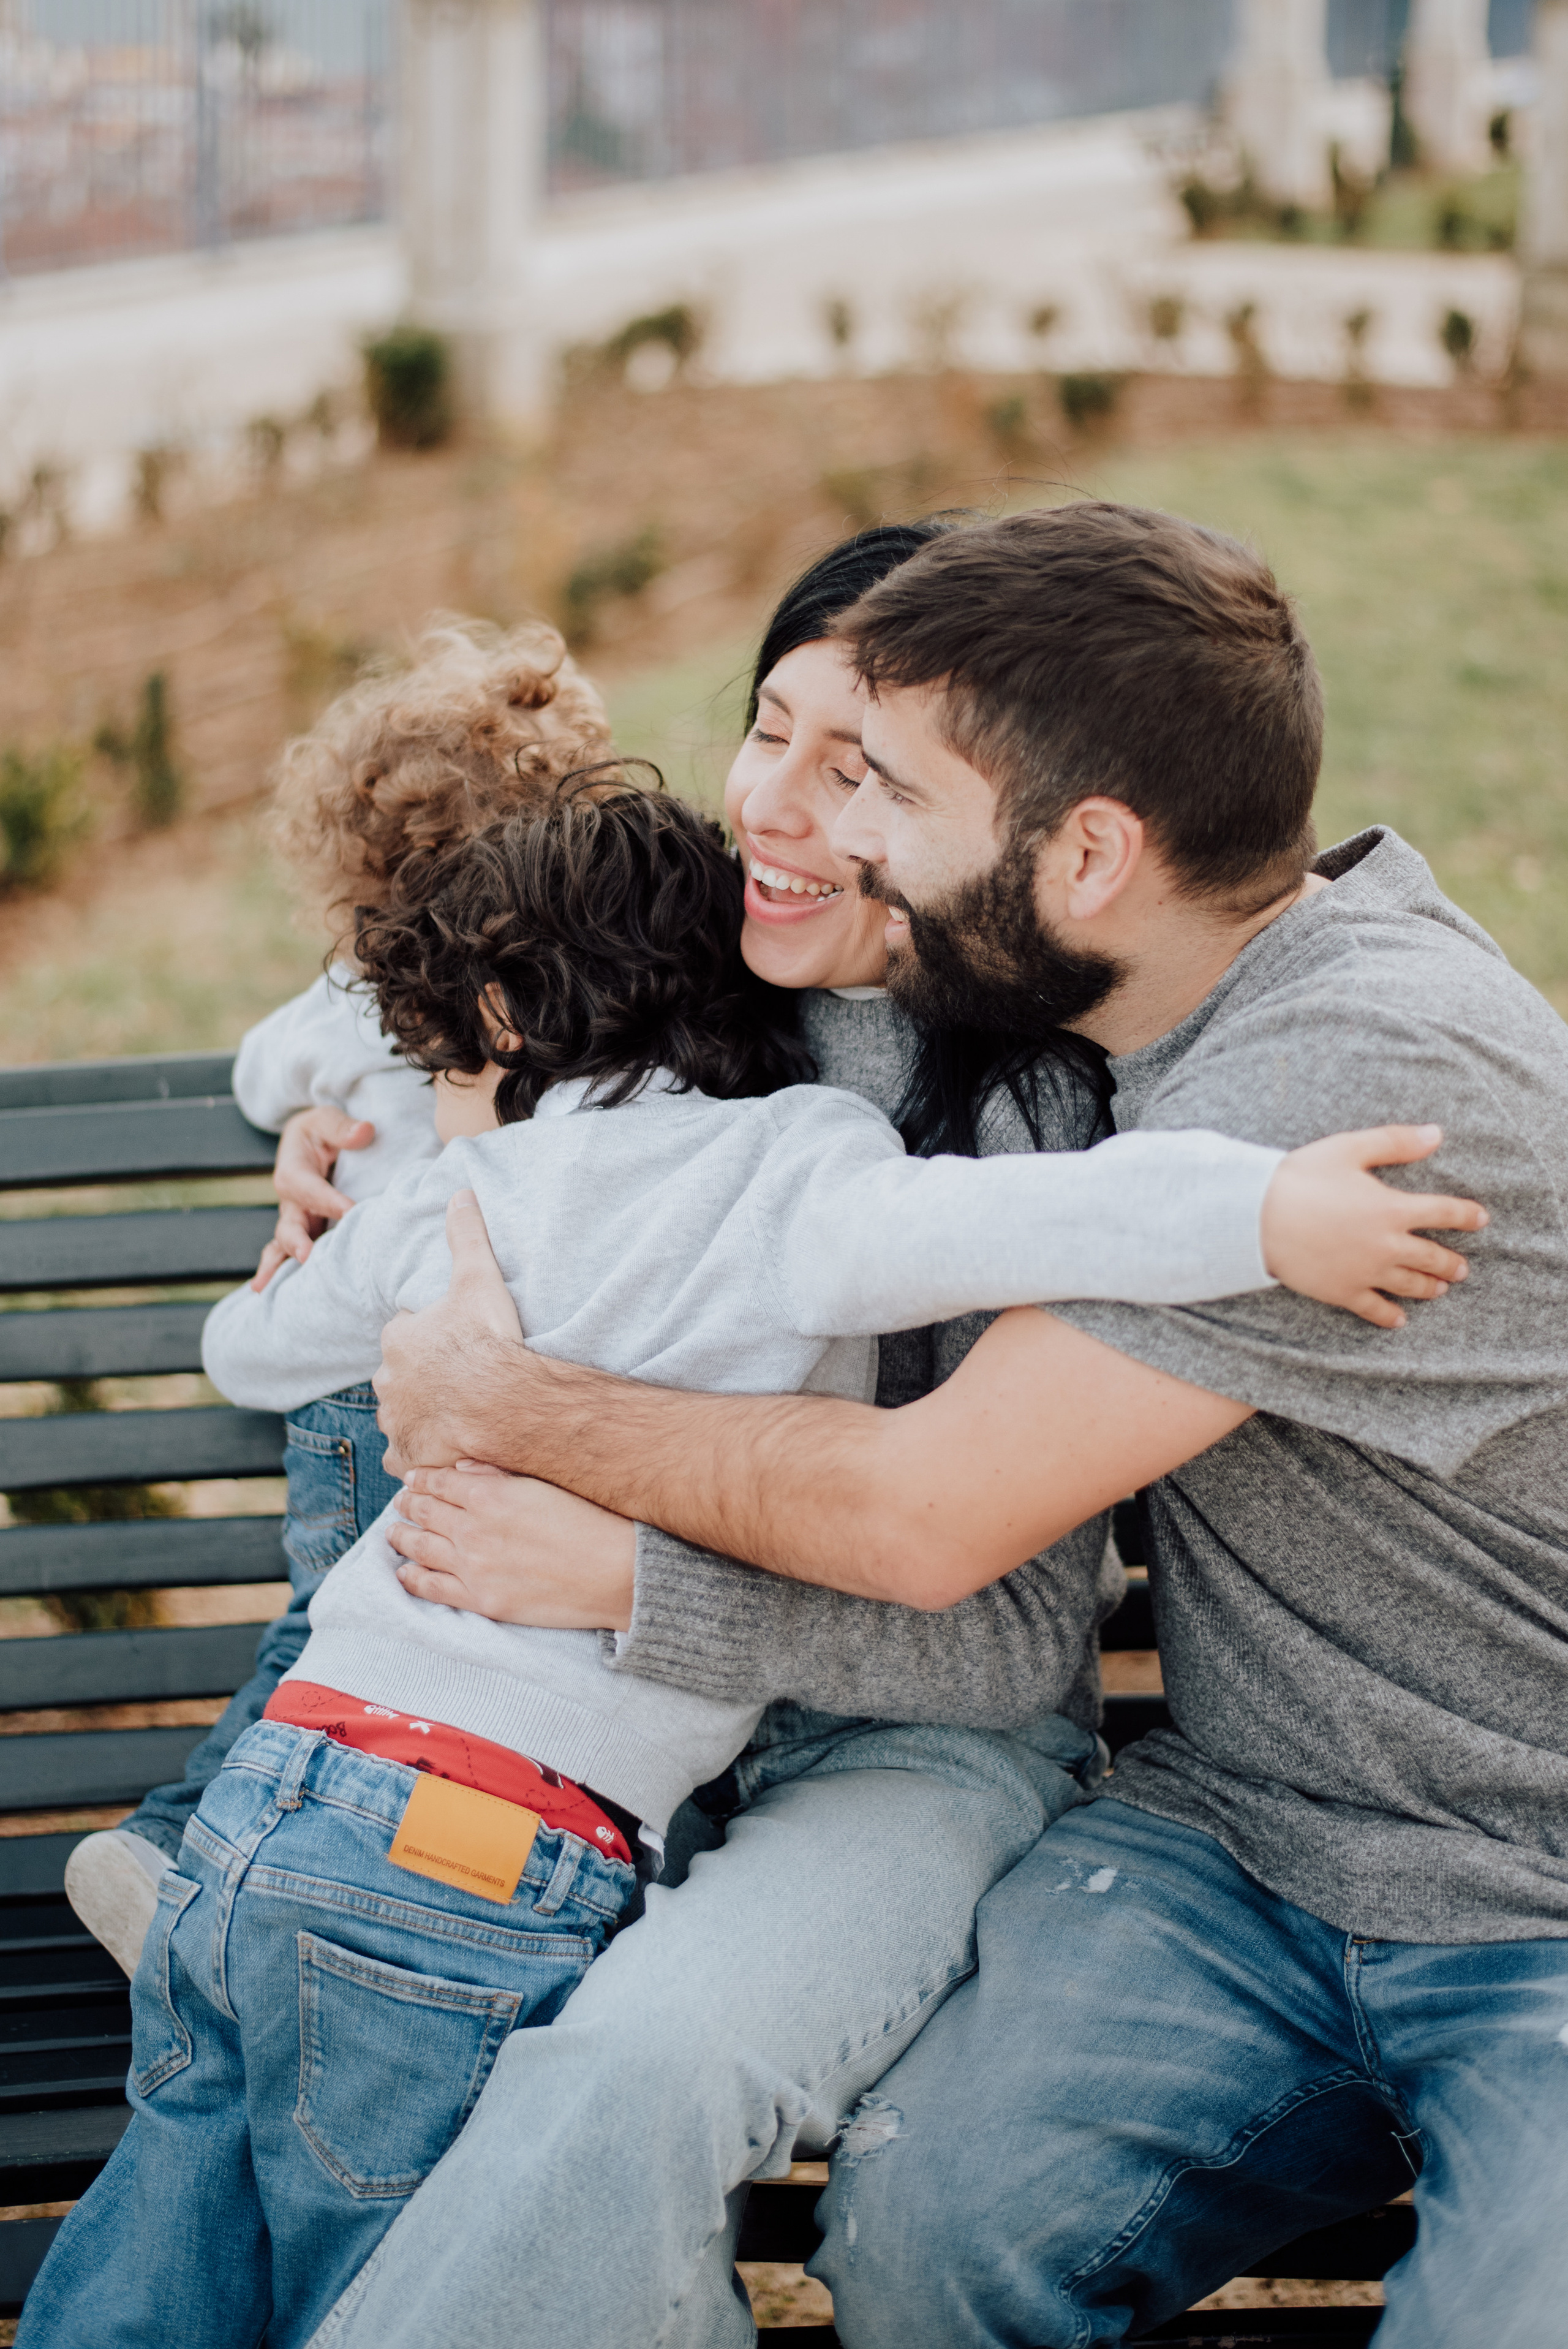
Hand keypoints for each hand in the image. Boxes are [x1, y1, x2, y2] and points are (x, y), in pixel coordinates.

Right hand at [250, 1107, 374, 1289]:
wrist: (311, 1142)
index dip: (330, 1201)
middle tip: (307, 1255)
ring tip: (268, 1288)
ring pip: (285, 1245)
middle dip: (296, 1240)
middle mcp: (290, 1200)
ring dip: (281, 1265)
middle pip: (289, 1223)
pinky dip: (282, 1272)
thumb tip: (364, 1132)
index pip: (311, 1188)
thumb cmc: (321, 1130)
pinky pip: (292, 1254)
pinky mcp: (305, 1232)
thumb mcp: (326, 1119)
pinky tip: (270, 1296)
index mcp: (293, 1171)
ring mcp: (296, 1220)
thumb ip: (341, 1126)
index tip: (351, 1211)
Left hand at [375, 1189, 531, 1471]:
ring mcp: (395, 1420)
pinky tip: (443, 1447)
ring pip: (400, 1413)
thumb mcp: (479, 1278)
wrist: (502, 1402)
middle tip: (459, 1378)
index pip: (406, 1333)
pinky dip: (417, 1453)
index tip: (457, 1340)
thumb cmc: (489, 1340)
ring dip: (420, 1413)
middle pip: (400, 1374)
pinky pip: (403, 1455)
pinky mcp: (407, 1453)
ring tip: (456, 1412)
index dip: (432, 1335)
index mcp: (398, 1339)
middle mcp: (387, 1380)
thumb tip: (461, 1192)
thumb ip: (466, 1235)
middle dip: (421, 1376)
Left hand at [388, 1462, 636, 1630]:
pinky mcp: (482, 1599)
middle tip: (400, 1503)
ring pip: (421, 1548)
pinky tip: (404, 1572)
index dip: (422, 1479)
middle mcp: (473, 1529)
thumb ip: (497, 1475)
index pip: (440, 1482)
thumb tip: (462, 1467)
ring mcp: (474, 1567)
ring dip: (402, 1537)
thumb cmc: (588, 1522)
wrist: (615, 1572)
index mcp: (489, 1495)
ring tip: (393, 1532)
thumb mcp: (542, 1485)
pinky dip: (412, 1578)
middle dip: (408, 1505)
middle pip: (425, 1512)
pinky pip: (433, 1588)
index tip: (413, 1479)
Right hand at [1261, 1124, 1487, 1330]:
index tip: (1480, 1219)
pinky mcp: (1343, 1291)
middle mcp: (1387, 1245)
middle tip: (1460, 1268)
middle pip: (1432, 1257)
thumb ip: (1395, 1142)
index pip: (1443, 1213)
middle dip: (1450, 1263)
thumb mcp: (1349, 1148)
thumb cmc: (1301, 1178)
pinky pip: (1374, 1309)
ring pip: (1410, 1285)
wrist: (1256, 1218)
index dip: (1466, 1216)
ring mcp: (1366, 1272)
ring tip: (1439, 1290)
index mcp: (1393, 1209)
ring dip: (1429, 1288)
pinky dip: (1389, 1316)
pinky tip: (1399, 1319)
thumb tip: (1436, 1134)